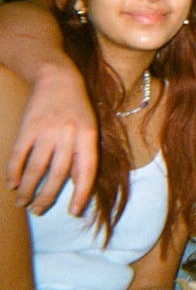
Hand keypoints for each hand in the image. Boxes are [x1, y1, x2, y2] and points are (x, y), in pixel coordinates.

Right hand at [6, 66, 97, 214]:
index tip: (73, 211)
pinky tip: (11, 185)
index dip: (81, 193)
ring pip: (35, 168)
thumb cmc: (76, 107)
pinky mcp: (27, 127)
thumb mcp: (89, 127)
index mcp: (88, 136)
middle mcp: (69, 134)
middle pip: (57, 174)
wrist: (58, 78)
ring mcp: (47, 130)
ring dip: (27, 189)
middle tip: (39, 211)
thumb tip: (77, 183)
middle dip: (47, 197)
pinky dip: (13, 172)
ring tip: (22, 202)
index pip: (86, 170)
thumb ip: (84, 153)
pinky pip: (19, 155)